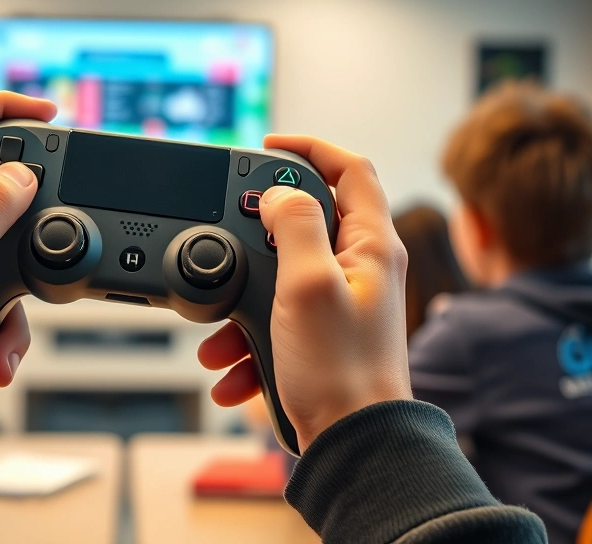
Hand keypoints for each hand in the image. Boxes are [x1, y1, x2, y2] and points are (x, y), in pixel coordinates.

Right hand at [198, 135, 411, 450]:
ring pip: (281, 278)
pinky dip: (248, 341)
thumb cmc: (341, 371)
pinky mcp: (323, 336)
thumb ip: (294, 226)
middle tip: (232, 244)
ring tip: (220, 337)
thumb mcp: (307, 285)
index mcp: (371, 246)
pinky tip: (232, 370)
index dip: (310, 147)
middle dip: (257, 239)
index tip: (267, 146)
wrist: (352, 445)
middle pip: (306, 223)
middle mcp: (362, 269)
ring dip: (243, 303)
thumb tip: (280, 192)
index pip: (351, 170)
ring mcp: (343, 304)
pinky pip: (276, 322)